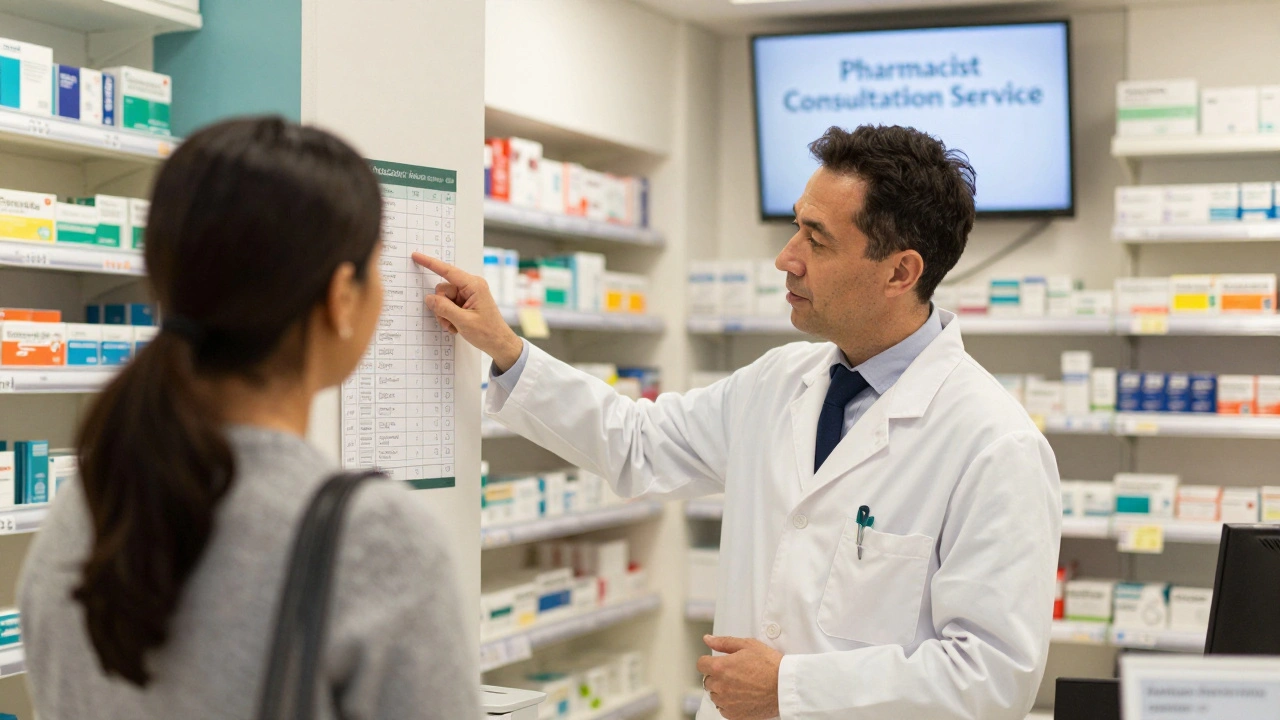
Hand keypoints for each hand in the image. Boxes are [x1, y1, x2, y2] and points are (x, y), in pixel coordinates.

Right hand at [411, 253, 523, 370]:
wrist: (499, 343)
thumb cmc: (487, 333)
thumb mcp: (463, 321)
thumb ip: (444, 308)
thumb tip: (429, 298)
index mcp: (473, 285)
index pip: (448, 271)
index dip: (430, 263)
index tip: (416, 256)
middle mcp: (471, 286)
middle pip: (443, 290)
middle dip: (441, 307)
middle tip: (449, 321)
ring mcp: (468, 295)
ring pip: (443, 300)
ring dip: (444, 315)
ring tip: (455, 326)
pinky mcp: (466, 302)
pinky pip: (448, 306)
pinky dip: (448, 317)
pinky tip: (457, 326)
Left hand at [696, 635, 782, 719]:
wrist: (785, 687)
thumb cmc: (770, 665)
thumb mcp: (748, 645)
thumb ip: (724, 642)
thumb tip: (707, 639)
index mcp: (720, 667)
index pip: (701, 664)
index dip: (709, 662)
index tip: (717, 663)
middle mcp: (720, 686)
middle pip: (707, 680)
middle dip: (717, 676)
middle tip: (735, 673)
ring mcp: (726, 702)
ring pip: (715, 696)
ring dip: (722, 690)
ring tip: (740, 685)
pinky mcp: (734, 715)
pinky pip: (723, 709)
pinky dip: (729, 704)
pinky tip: (742, 696)